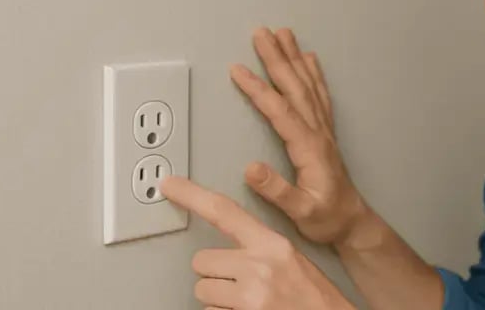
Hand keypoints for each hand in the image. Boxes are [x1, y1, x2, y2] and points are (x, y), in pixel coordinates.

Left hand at [160, 175, 355, 309]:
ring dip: (218, 299)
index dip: (193, 196)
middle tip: (239, 283)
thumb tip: (226, 253)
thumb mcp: (291, 260)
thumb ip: (260, 250)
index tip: (170, 186)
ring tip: (247, 301)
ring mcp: (249, 296)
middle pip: (202, 260)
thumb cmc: (314, 298)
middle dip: (214, 274)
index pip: (225, 212)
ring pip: (202, 291)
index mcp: (273, 244)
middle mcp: (258, 266)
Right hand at [232, 28, 369, 246]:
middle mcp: (317, 131)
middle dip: (277, 58)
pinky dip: (313, 72)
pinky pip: (319, 94)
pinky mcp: (325, 131)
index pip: (280, 111)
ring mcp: (323, 129)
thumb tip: (251, 168)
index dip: (258, 89)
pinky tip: (309, 58)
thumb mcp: (300, 212)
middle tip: (261, 32)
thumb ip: (277, 191)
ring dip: (294, 58)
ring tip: (283, 33)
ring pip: (307, 85)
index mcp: (308, 147)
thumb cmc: (326, 218)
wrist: (352, 221)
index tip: (238, 70)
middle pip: (295, 87)